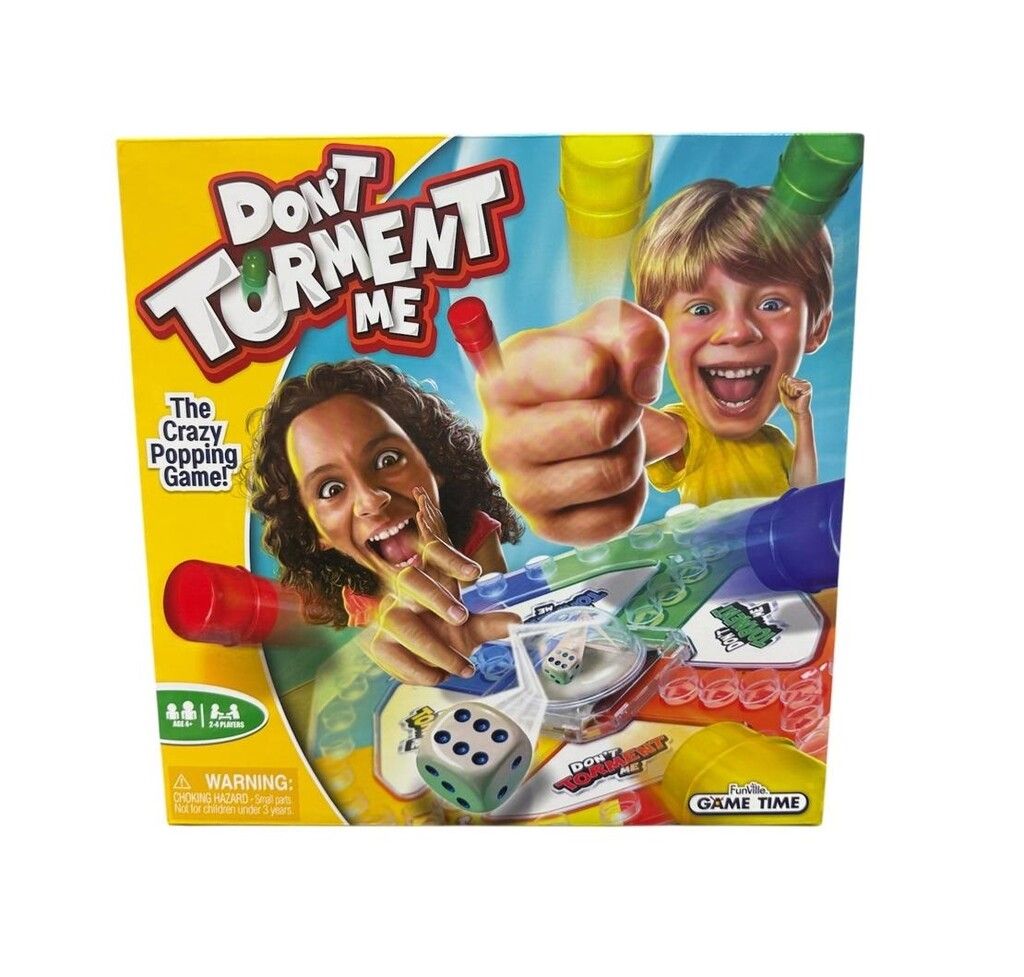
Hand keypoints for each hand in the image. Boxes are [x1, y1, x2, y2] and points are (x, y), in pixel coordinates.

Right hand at [363, 488, 518, 684]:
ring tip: (462, 667)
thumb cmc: (440, 632)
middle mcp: (402, 592)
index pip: (432, 553)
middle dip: (435, 597)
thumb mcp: (468, 627)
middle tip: (462, 619)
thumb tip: (516, 622)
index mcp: (427, 579)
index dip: (451, 560)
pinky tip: (439, 676)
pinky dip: (418, 670)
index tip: (474, 573)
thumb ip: (490, 623)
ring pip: (399, 622)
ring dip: (433, 648)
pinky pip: (391, 654)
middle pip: (410, 579)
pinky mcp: (377, 643)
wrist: (416, 655)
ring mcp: (386, 616)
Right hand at [479, 298, 668, 544]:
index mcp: (500, 380)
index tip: (601, 367)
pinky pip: (620, 517)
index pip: (590, 372)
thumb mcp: (611, 328)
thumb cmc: (587, 365)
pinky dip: (633, 493)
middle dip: (629, 413)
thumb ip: (638, 335)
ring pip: (615, 474)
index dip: (615, 367)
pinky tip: (608, 472)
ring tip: (612, 440)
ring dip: (634, 452)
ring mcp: (517, 490)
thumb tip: (642, 391)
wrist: (577, 414)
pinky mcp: (547, 527)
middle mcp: (497, 439)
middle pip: (605, 427)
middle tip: (613, 408)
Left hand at [779, 374, 811, 415]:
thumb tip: (784, 375)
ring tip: (796, 397)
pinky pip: (795, 387)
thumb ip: (782, 383)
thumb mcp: (783, 392)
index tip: (789, 395)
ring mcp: (806, 384)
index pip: (786, 378)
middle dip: (787, 390)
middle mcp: (803, 382)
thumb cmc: (790, 404)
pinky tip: (799, 397)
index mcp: (798, 382)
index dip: (785, 388)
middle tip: (793, 397)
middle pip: (789, 380)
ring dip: (791, 392)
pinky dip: (794, 393)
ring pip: (792, 383)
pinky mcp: (808, 387)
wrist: (797, 413)